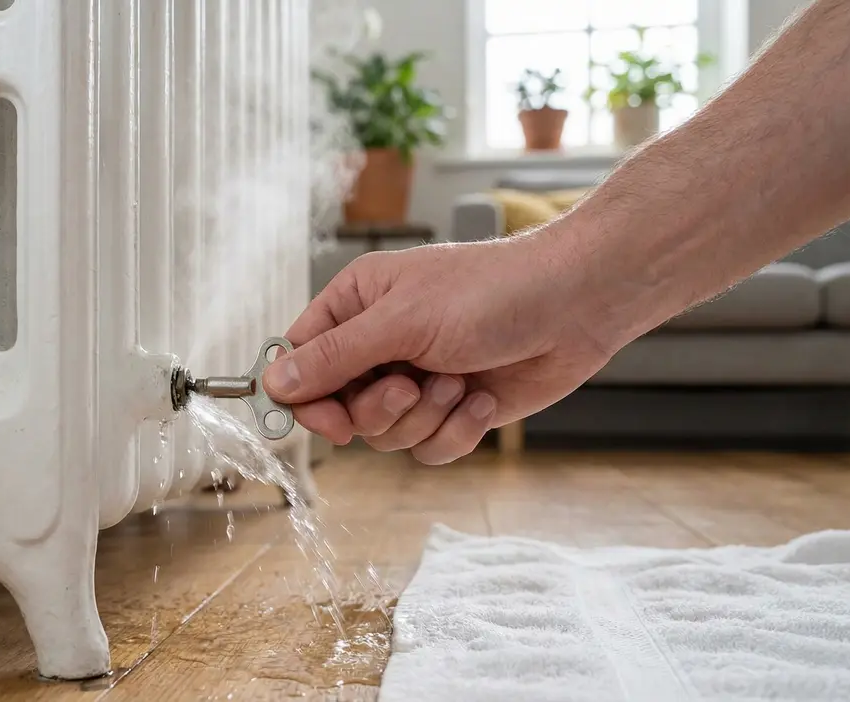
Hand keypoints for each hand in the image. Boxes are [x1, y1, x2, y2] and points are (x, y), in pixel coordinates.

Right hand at [262, 231, 620, 464]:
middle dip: (378, 409)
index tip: (325, 419)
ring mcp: (416, 380)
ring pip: (385, 436)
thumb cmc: (491, 293)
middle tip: (407, 389)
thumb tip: (275, 382)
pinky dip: (455, 432)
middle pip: (340, 408)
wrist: (575, 307)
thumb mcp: (402, 321)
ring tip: (458, 383)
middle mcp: (379, 344)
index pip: (301, 359)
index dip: (305, 396)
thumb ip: (335, 357)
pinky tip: (481, 399)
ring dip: (424, 418)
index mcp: (356, 306)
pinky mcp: (451, 410)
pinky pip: (427, 449)